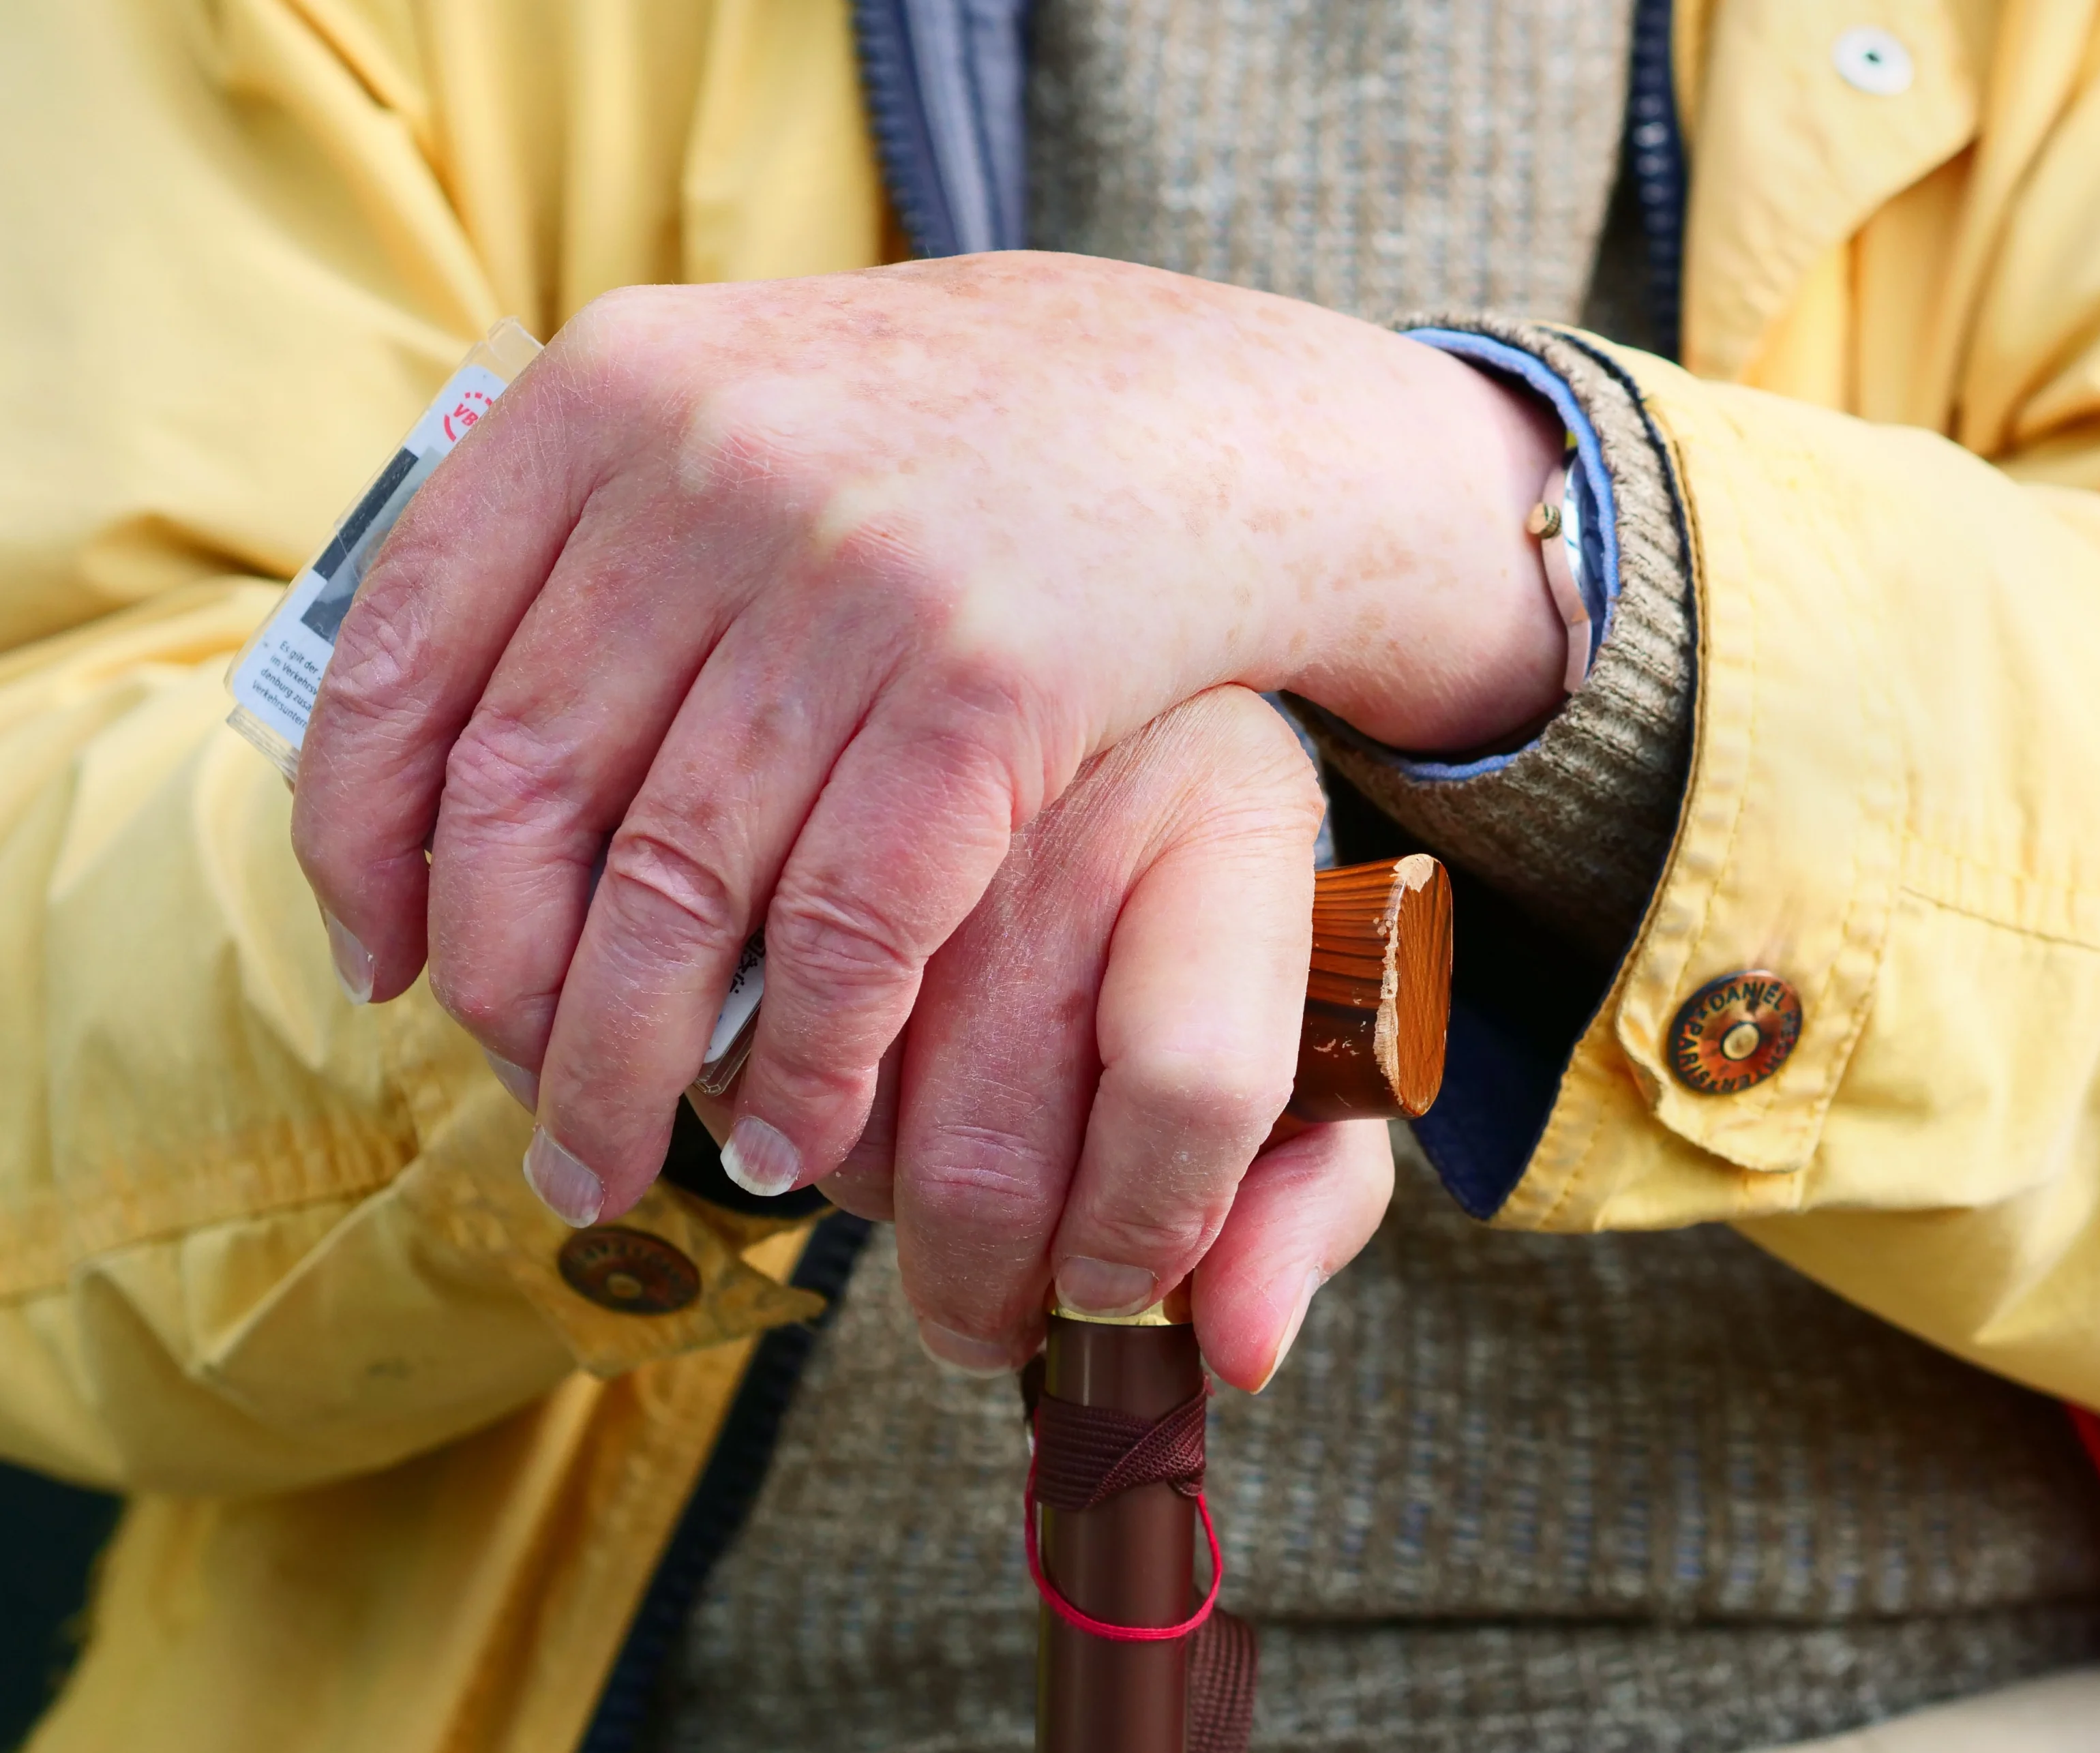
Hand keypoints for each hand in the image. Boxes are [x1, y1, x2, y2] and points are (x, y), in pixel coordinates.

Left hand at [291, 253, 1557, 1227]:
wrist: (1217, 413)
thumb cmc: (967, 448)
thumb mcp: (750, 413)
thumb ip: (597, 537)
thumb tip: (439, 772)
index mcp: (613, 391)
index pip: (402, 657)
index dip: (361, 848)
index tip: (388, 966)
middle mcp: (711, 466)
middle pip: (523, 798)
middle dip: (501, 1000)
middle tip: (519, 1116)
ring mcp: (853, 569)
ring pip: (674, 888)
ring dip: (625, 1070)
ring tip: (614, 1168)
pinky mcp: (990, 672)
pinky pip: (853, 921)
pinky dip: (809, 1058)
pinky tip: (793, 1134)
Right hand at [774, 687, 1389, 1384]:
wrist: (1059, 688)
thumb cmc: (1185, 905)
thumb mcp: (1303, 1022)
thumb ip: (1306, 1201)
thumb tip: (1233, 1355)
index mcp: (1234, 815)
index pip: (1192, 1080)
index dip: (1142, 1235)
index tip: (1110, 1293)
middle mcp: (1074, 780)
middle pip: (992, 1144)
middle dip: (977, 1292)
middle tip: (987, 1321)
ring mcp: (905, 779)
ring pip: (841, 1115)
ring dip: (865, 1202)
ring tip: (918, 1175)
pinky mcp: (776, 789)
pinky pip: (726, 1037)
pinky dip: (756, 1116)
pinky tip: (820, 1095)